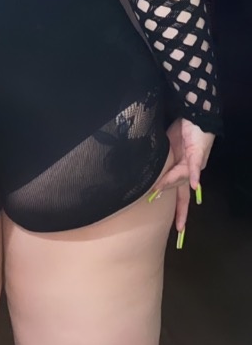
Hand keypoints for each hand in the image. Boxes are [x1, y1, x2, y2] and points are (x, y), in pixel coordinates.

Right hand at [155, 118, 214, 232]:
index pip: (180, 194)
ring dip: (169, 184)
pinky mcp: (196, 153)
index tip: (178, 229)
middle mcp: (190, 171)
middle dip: (180, 211)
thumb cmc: (182, 129)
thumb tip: (147, 174)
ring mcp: (194, 163)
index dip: (179, 211)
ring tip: (156, 190)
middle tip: (178, 229)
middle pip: (183, 193)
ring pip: (181, 178)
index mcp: (182, 170)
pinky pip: (193, 166)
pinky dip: (193, 176)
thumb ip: (160, 162)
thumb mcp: (167, 147)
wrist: (194, 115)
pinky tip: (194, 186)